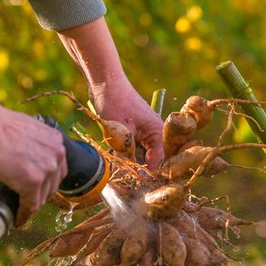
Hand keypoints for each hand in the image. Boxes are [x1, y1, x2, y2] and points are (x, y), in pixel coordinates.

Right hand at [0, 49, 66, 226]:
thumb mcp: (26, 130)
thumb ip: (32, 144)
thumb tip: (25, 153)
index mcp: (56, 141)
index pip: (57, 169)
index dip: (47, 181)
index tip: (39, 189)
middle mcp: (57, 155)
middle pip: (53, 184)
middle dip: (41, 194)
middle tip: (28, 201)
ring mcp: (47, 169)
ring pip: (42, 196)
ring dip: (32, 205)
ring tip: (23, 212)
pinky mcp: (34, 182)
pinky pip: (31, 205)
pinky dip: (25, 214)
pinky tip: (18, 219)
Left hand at [58, 17, 163, 169]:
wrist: (105, 82)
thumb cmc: (116, 103)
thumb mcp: (121, 133)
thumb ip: (126, 154)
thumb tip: (130, 173)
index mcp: (158, 132)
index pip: (159, 160)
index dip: (149, 173)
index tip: (138, 183)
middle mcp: (155, 132)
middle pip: (150, 158)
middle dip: (139, 167)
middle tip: (127, 177)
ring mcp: (143, 131)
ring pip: (139, 153)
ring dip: (129, 159)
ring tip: (119, 165)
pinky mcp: (133, 130)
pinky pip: (131, 146)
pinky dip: (123, 151)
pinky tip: (115, 153)